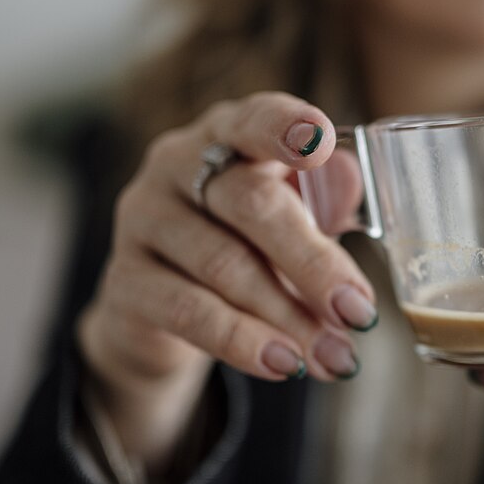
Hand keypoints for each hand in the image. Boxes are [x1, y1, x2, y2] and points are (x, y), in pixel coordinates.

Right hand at [77, 91, 375, 470]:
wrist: (164, 307)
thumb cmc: (246, 241)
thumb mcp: (289, 213)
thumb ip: (321, 194)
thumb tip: (350, 181)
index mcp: (227, 134)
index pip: (255, 119)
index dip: (287, 127)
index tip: (321, 142)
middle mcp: (176, 164)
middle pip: (250, 204)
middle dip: (313, 263)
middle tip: (359, 312)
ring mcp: (143, 219)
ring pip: (225, 267)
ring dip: (290, 318)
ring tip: (336, 357)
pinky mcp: (125, 280)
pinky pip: (189, 311)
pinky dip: (243, 342)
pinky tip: (285, 365)